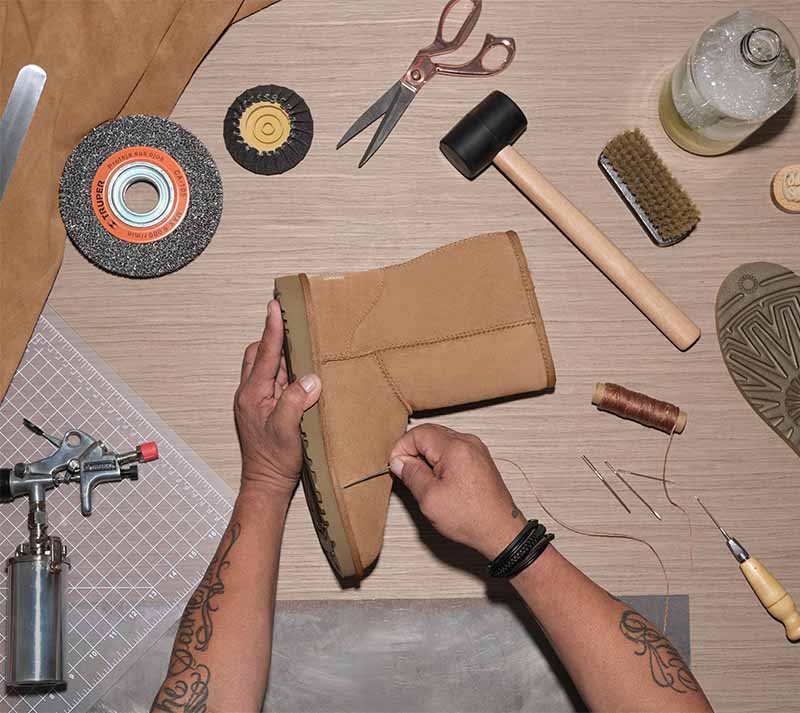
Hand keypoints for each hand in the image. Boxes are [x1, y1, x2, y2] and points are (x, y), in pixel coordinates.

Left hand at [234, 300, 320, 499]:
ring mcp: (254, 402)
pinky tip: (300, 377)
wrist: (265, 484)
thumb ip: (296, 401)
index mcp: (252, 394)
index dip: (273, 329)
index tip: (276, 305)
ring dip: (281, 357)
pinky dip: (284, 373)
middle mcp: (250, 394)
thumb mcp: (288, 431)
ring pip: (266, 368)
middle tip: (293, 325)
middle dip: (274, 339)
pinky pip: (272, 381)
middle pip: (259, 354)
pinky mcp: (262, 409)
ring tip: (301, 348)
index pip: (265, 354)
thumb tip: (310, 378)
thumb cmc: (275, 461)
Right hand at [389, 425, 525, 559]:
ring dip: (427, 455)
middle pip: (430, 433)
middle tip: (406, 472)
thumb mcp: (430, 499)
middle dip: (413, 450)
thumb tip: (399, 461)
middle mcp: (468, 442)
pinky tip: (438, 480)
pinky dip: (440, 459)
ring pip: (441, 440)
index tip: (397, 466)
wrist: (500, 531)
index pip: (418, 433)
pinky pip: (453, 449)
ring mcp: (476, 449)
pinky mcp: (479, 459)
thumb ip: (411, 475)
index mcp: (455, 448)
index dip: (402, 448)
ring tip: (423, 479)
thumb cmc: (471, 518)